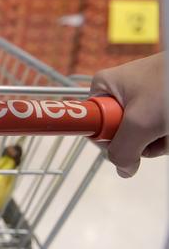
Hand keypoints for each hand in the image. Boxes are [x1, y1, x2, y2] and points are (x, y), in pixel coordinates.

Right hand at [91, 53, 165, 177]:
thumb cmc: (168, 84)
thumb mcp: (139, 122)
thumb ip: (123, 151)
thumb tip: (122, 170)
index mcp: (103, 86)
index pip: (93, 123)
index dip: (109, 137)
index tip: (128, 136)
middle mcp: (118, 91)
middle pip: (120, 131)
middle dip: (141, 140)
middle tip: (155, 133)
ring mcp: (140, 98)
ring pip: (142, 133)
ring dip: (158, 139)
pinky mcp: (157, 104)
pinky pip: (156, 128)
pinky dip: (166, 133)